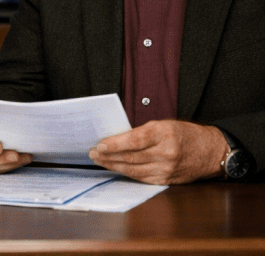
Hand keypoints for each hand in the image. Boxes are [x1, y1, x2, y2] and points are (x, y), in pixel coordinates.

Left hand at [89, 119, 226, 184]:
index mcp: (164, 134)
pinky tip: (116, 169)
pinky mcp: (167, 180)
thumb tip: (116, 139)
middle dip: (108, 156)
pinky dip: (127, 173)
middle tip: (92, 153)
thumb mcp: (164, 124)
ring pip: (133, 169)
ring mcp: (167, 169)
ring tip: (99, 161)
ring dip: (113, 166)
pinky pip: (142, 178)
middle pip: (130, 157)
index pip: (134, 140)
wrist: (211, 152)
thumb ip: (141, 132)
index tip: (99, 144)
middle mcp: (166, 153)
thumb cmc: (185, 134)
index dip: (114, 144)